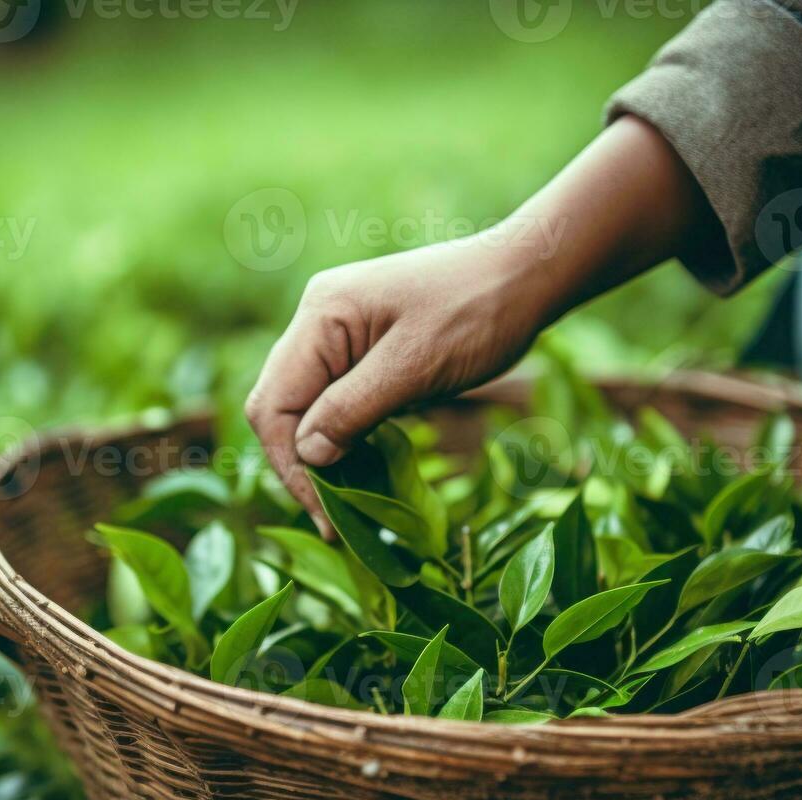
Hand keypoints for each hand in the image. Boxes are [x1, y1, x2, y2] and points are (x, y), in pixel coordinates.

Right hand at [243, 235, 549, 535]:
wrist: (527, 275)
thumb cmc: (478, 312)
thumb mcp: (415, 366)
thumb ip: (353, 408)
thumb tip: (307, 455)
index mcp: (321, 316)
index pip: (274, 402)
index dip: (290, 463)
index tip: (325, 514)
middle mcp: (319, 321)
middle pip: (282, 406)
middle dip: (301, 466)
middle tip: (334, 523)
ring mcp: (341, 334)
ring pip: (308, 408)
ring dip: (323, 457)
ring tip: (347, 507)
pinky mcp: (366, 350)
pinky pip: (338, 401)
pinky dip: (346, 439)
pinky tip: (364, 472)